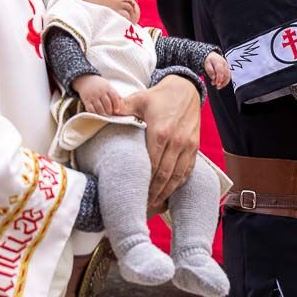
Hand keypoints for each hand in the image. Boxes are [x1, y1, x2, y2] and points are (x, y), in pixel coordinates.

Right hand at [74, 74, 122, 116]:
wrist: (86, 80)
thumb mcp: (108, 85)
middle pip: (107, 103)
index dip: (117, 105)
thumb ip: (114, 93)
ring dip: (103, 113)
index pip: (114, 97)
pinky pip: (90, 108)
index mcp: (107, 88)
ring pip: (99, 107)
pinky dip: (94, 112)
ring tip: (104, 115)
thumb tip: (121, 101)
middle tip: (110, 114)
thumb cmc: (99, 84)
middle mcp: (100, 92)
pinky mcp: (86, 100)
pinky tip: (96, 114)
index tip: (117, 110)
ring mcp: (93, 96)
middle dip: (109, 110)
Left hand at [117, 76, 200, 213]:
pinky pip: (188, 170)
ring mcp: (188, 145)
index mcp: (161, 132)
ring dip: (167, 192)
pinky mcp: (195, 146)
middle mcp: (177, 141)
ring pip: (178, 176)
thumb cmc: (159, 96)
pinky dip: (180, 183)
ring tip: (155, 203)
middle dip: (153, 192)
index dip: (144, 181)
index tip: (135, 193)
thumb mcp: (139, 98)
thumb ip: (122, 107)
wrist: (186, 90)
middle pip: (164, 174)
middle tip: (143, 206)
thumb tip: (102, 112)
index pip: (151, 164)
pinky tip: (170, 192)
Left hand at [205, 51, 230, 88]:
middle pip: (225, 74)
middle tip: (217, 86)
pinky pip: (229, 76)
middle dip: (222, 82)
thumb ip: (210, 71)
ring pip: (228, 76)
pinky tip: (221, 84)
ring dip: (224, 82)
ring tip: (219, 86)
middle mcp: (225, 64)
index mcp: (218, 62)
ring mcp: (227, 66)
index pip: (220, 71)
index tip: (217, 84)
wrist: (212, 55)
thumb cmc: (209, 60)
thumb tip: (213, 78)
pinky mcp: (228, 69)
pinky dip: (226, 81)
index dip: (219, 78)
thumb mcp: (206, 64)